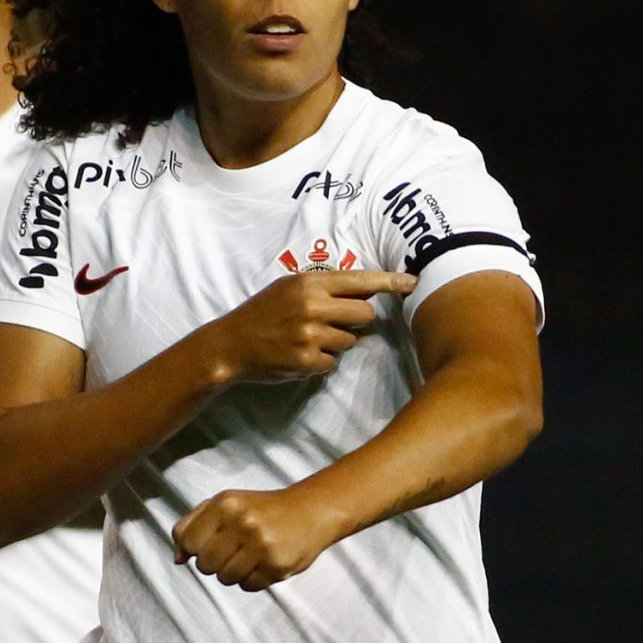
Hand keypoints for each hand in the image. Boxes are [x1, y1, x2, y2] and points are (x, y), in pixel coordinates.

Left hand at [173, 487, 347, 591]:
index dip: (194, 548)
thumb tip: (177, 558)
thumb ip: (193, 524)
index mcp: (226, 503)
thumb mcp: (226, 503)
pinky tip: (263, 562)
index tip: (209, 542)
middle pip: (204, 565)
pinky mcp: (277, 565)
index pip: (188, 542)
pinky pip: (247, 587)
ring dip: (233, 573)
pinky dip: (251, 579)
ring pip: (225, 579)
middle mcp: (243, 522)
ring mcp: (262, 545)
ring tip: (249, 555)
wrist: (311, 511)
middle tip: (231, 550)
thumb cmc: (262, 508)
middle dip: (214, 562)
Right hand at [199, 270, 414, 384]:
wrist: (230, 344)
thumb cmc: (263, 312)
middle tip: (335, 321)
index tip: (413, 282)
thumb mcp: (291, 287)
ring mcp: (310, 335)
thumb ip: (326, 287)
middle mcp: (313, 306)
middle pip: (365, 314)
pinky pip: (333, 362)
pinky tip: (300, 354)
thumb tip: (366, 290)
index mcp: (310, 282)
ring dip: (337, 342)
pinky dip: (322, 360)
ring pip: (351, 341)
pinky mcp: (306, 361)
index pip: (360, 280)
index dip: (390, 281)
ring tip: (309, 338)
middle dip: (358, 320)